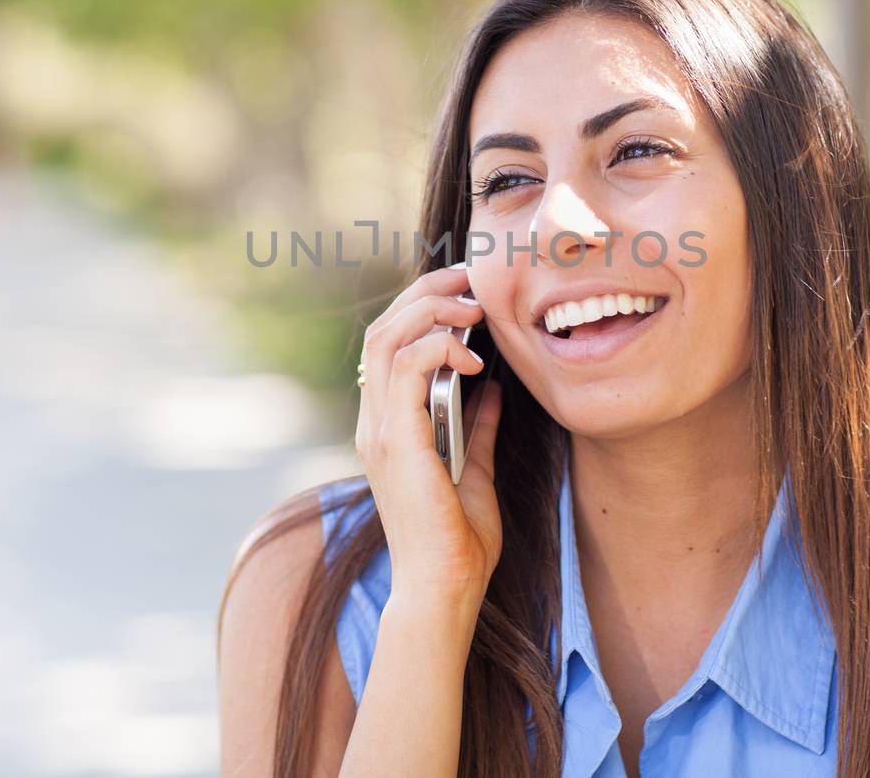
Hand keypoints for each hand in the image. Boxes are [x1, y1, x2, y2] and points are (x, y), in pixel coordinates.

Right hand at [355, 263, 504, 605]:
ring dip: (432, 311)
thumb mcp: (475, 469)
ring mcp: (381, 431)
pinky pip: (407, 372)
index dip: (421, 306)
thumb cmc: (458, 541)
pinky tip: (475, 360)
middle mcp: (375, 423)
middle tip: (469, 278)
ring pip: (388, 339)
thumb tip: (494, 391)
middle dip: (425, 292)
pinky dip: (439, 350)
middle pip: (382, 329)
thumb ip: (476, 427)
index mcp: (388, 426)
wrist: (444, 589)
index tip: (465, 291)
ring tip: (473, 309)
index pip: (388, 344)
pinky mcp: (399, 443)